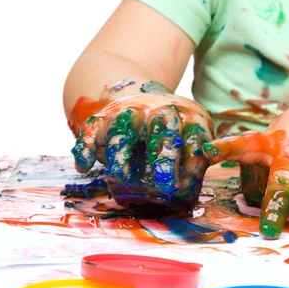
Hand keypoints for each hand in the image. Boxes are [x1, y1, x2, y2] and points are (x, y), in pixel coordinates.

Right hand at [72, 91, 212, 212]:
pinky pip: (91, 129)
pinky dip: (85, 146)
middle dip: (164, 156)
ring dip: (120, 154)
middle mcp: (160, 111)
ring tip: (119, 177)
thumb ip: (205, 154)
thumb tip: (205, 171)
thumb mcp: (199, 134)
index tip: (190, 187)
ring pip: (122, 130)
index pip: (194, 137)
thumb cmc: (179, 129)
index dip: (194, 162)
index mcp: (188, 117)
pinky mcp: (106, 117)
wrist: (151, 100)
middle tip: (166, 186)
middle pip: (162, 130)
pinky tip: (83, 166)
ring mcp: (131, 113)